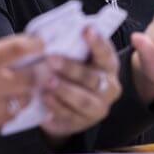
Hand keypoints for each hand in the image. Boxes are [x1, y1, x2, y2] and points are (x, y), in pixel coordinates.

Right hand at [0, 35, 42, 137]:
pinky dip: (12, 105)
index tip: (41, 43)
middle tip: (43, 63)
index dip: (34, 45)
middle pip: (29, 78)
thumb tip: (8, 54)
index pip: (15, 51)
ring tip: (23, 81)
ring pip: (24, 99)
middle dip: (40, 69)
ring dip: (27, 89)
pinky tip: (6, 97)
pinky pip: (10, 115)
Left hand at [40, 27, 120, 141]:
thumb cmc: (73, 71)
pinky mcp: (81, 123)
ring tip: (47, 81)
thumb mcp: (77, 58)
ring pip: (83, 100)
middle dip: (71, 68)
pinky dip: (55, 107)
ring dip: (64, 90)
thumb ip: (73, 47)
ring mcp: (97, 108)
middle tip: (51, 59)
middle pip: (93, 78)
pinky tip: (44, 99)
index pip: (105, 53)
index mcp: (108, 66)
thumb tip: (55, 33)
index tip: (86, 30)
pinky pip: (69, 116)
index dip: (97, 42)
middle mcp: (108, 87)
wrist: (70, 104)